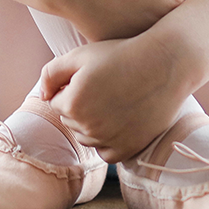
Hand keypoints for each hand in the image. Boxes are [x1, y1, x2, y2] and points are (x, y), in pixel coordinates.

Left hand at [37, 32, 193, 161]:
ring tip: (112, 101)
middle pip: (70, 121)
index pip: (57, 103)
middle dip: (80, 106)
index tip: (91, 77)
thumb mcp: (78, 56)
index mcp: (72, 104)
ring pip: (86, 138)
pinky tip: (118, 121)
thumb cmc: (120, 55)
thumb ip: (50, 74)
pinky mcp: (129, 149)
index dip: (72, 88)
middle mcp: (89, 127)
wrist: (164, 64)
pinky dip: (107, 141)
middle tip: (104, 87)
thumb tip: (43, 97)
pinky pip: (106, 153)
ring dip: (92, 124)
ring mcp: (109, 140)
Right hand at [53, 0, 196, 40]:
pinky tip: (118, 19)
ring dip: (150, 21)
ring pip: (159, 31)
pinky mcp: (128, 49)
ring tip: (127, 5)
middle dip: (164, 5)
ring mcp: (146, 39)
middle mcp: (165, 23)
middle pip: (176, 16)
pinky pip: (140, 43)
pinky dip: (134, 34)